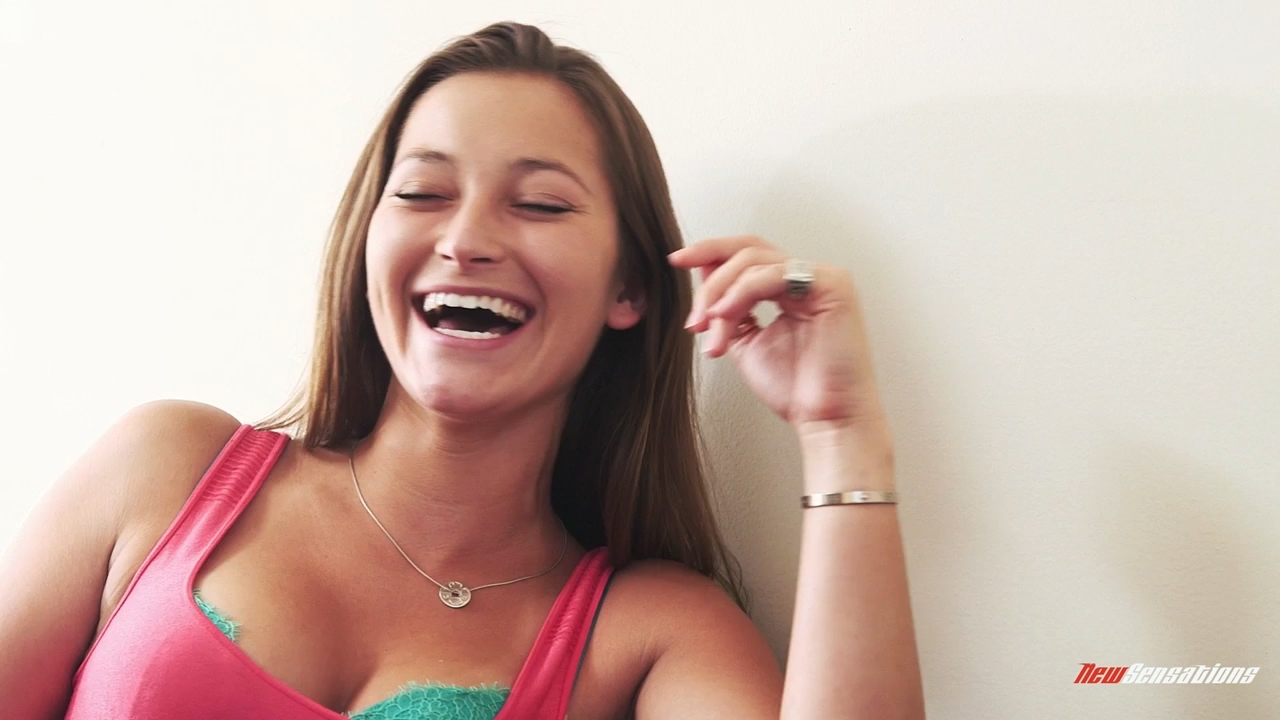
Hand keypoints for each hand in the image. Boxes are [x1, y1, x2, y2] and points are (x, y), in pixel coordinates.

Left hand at [668, 236, 887, 435]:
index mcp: (790, 287)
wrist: (825, 417)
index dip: (710, 253)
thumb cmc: (795, 388)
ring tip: (709, 328)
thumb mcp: (746, 342)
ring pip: (755, 261)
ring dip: (721, 293)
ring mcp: (821, 277)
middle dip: (711, 276)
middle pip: (747, 250)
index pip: (746, 255)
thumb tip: (703, 274)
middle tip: (695, 316)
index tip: (677, 261)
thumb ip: (728, 309)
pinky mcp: (832, 284)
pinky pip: (774, 274)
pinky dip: (742, 292)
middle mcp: (806, 277)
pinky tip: (726, 315)